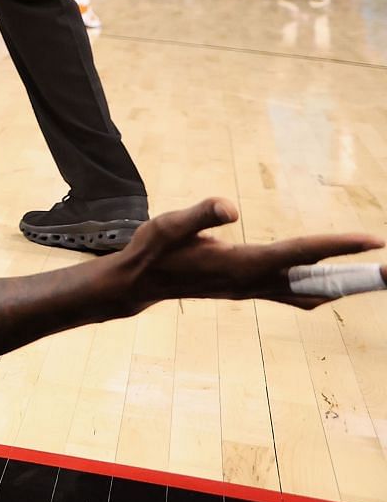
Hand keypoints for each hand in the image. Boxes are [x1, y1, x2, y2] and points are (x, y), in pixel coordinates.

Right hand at [116, 198, 382, 310]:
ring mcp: (253, 290)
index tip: (373, 241)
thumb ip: (200, 214)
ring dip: (343, 286)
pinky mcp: (249, 289)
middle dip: (356, 277)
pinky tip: (330, 285)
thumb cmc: (153, 250)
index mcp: (241, 265)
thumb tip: (230, 206)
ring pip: (312, 295)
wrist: (139, 282)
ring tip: (372, 276)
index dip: (337, 247)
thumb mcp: (168, 225)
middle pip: (318, 282)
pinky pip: (297, 296)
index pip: (300, 254)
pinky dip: (321, 290)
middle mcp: (253, 282)